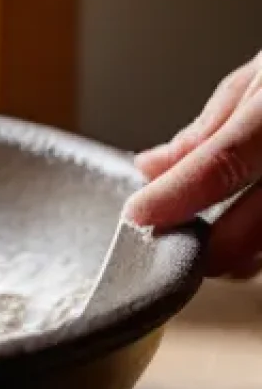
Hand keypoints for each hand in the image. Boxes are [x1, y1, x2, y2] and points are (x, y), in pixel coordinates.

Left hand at [126, 53, 261, 277]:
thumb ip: (209, 131)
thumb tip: (150, 168)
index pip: (223, 161)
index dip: (176, 197)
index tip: (138, 216)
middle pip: (259, 223)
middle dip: (212, 248)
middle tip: (176, 252)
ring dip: (248, 257)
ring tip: (220, 254)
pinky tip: (253, 248)